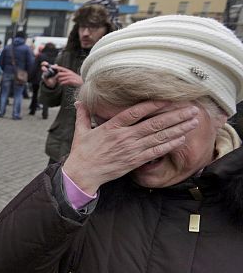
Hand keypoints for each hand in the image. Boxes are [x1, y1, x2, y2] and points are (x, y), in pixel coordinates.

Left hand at [42, 64, 81, 87]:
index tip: (52, 66)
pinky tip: (62, 84)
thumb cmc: (75, 79)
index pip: (62, 68)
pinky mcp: (72, 81)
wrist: (82, 83)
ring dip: (59, 81)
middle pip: (60, 74)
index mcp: (69, 71)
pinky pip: (65, 82)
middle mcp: (69, 73)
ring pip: (61, 78)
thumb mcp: (70, 75)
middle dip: (56, 77)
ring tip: (59, 82)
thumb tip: (58, 73)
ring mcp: (71, 77)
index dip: (57, 67)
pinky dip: (62, 83)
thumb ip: (64, 74)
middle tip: (55, 79)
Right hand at [62, 101, 199, 194]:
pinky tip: (181, 139)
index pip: (135, 112)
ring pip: (159, 137)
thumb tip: (79, 102)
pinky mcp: (134, 161)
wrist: (83, 174)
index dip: (153, 104)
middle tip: (192, 109)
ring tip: (193, 122)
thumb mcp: (81, 131)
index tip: (168, 98)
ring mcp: (131, 149)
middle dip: (175, 116)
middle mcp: (124, 137)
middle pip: (154, 124)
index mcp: (111, 126)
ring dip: (178, 129)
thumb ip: (83, 115)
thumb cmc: (81, 153)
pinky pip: (156, 152)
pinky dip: (169, 145)